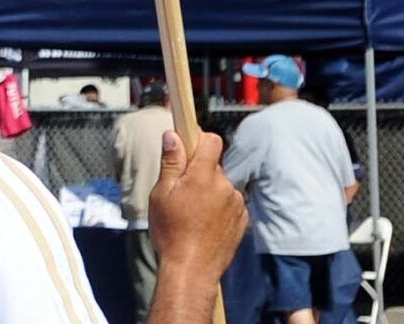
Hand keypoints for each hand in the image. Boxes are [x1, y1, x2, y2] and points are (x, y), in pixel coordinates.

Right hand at [149, 130, 246, 285]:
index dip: (198, 139)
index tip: (186, 146)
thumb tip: (173, 135)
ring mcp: (237, 204)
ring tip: (192, 212)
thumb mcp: (161, 194)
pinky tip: (204, 223)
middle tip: (180, 190)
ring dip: (209, 191)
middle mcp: (225, 187)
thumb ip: (170, 162)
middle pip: (213, 165)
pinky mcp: (242, 220)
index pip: (211, 141)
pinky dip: (219, 207)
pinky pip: (229, 203)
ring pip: (221, 185)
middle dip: (198, 171)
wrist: (192, 270)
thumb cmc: (171, 232)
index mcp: (203, 177)